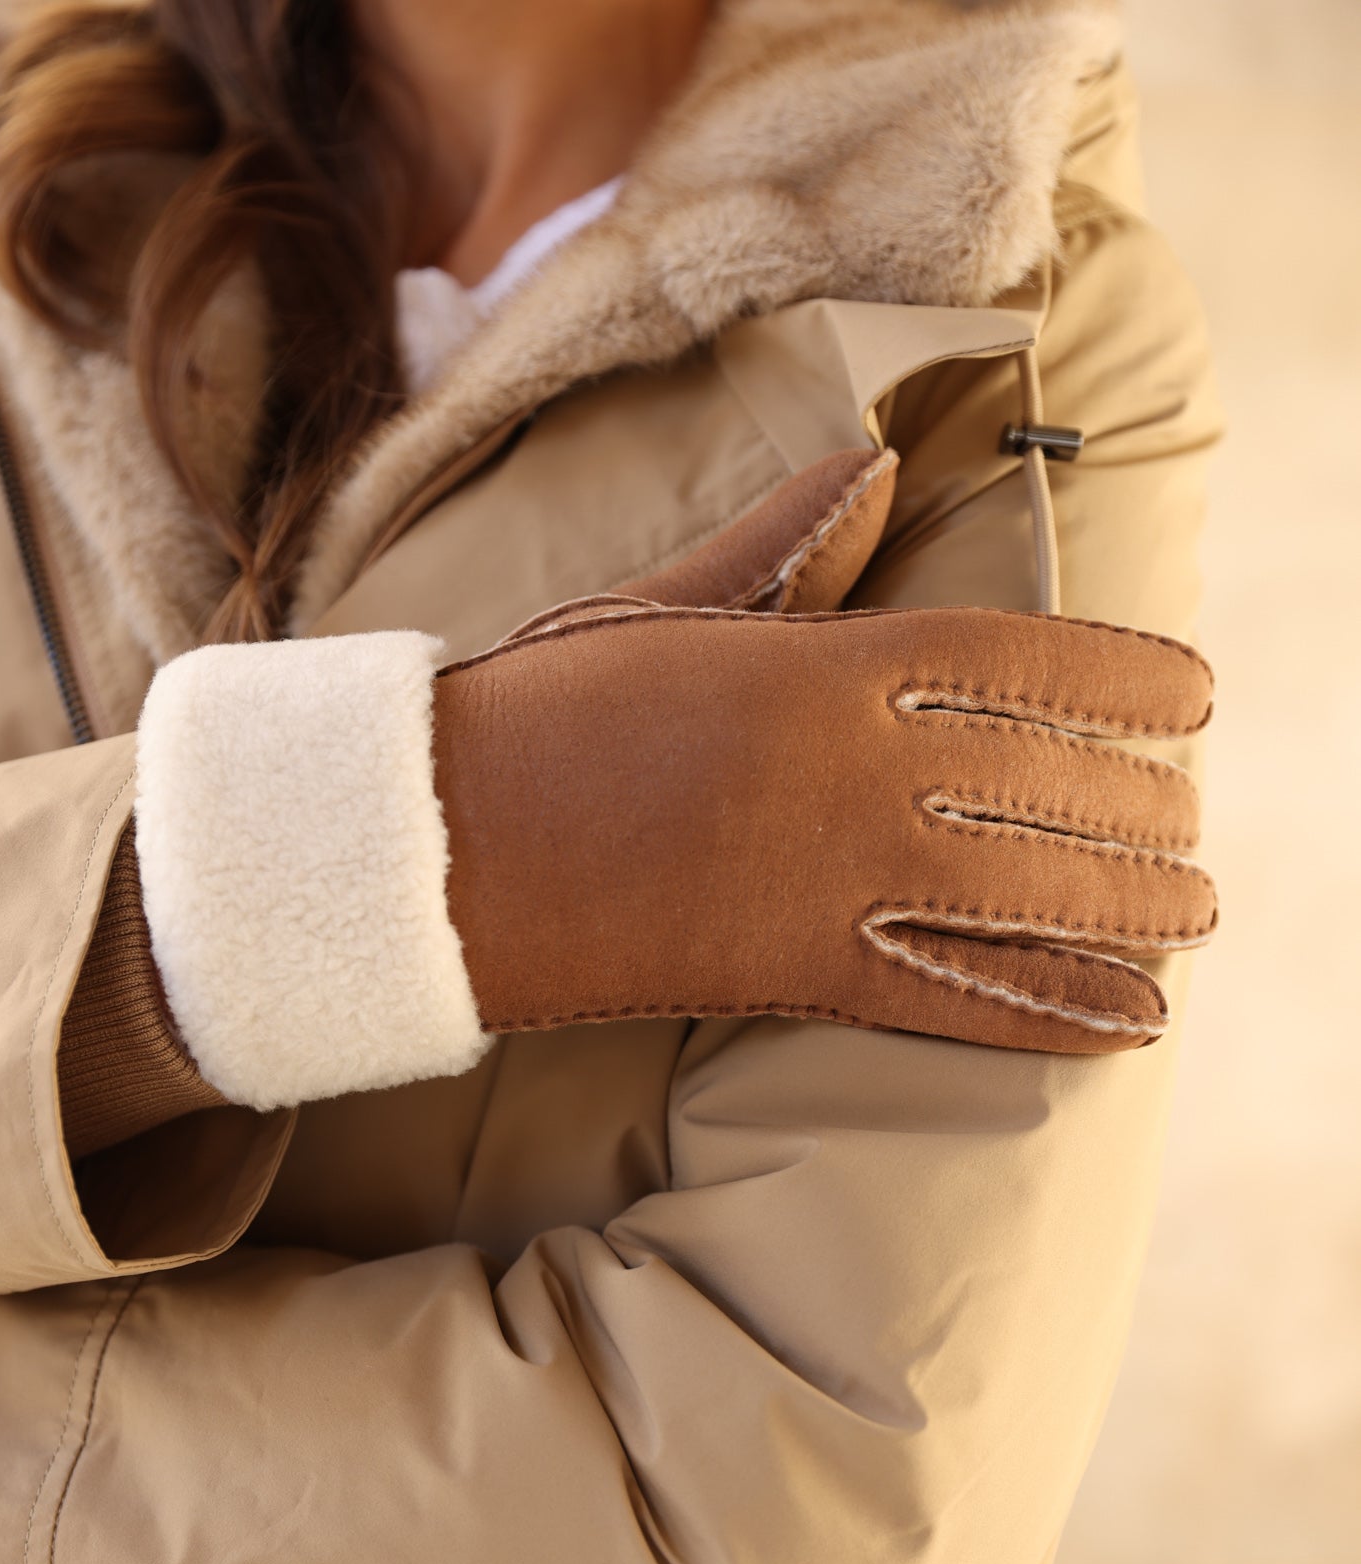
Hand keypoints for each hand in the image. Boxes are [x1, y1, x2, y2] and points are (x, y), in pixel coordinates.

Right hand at [436, 597, 1213, 1057]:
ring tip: (1194, 914)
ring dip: (1127, 909)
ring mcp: (834, 878)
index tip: (1197, 699)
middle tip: (1195, 830)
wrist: (437, 843)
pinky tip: (1129, 1025)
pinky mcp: (796, 975)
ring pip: (1027, 892)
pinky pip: (958, 998)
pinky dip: (1052, 1014)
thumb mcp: (669, 605)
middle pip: (1047, 784)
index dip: (1126, 682)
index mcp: (827, 663)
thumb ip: (791, 548)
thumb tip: (877, 466)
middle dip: (1139, 809)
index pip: (1025, 660)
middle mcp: (855, 767)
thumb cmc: (545, 711)